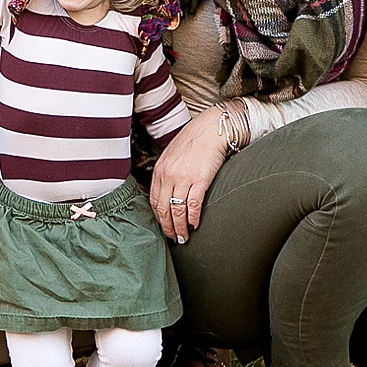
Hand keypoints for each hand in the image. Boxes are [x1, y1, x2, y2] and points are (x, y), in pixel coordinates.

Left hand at [149, 111, 231, 242]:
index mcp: (160, 170)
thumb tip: (168, 192)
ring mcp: (183, 178)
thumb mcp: (172, 156)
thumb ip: (167, 173)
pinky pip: (193, 205)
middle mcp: (168, 175)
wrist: (211, 128)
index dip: (158, 218)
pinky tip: (194, 225)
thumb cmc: (194, 141)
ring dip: (180, 228)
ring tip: (184, 237)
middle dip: (168, 227)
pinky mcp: (200, 179)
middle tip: (173, 238)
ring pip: (177, 210)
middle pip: (163, 209)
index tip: (164, 227)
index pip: (154, 200)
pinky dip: (193, 218)